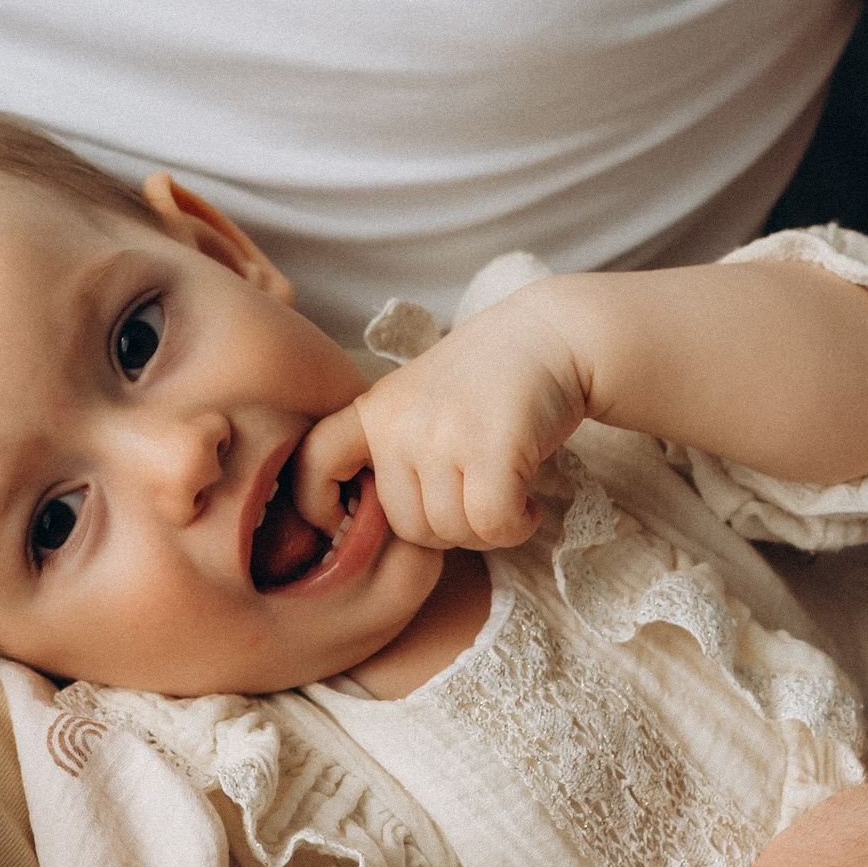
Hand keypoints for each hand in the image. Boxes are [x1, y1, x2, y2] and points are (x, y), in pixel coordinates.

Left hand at [295, 292, 589, 550]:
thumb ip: (392, 447)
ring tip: (506, 493)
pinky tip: (527, 505)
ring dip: (487, 529)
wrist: (554, 334)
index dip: (318, 505)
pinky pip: (492, 526)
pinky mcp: (491, 450)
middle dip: (447, 528)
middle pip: (405, 526)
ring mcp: (442, 436)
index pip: (313, 464)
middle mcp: (398, 423)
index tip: (357, 520)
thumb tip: (367, 522)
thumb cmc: (489, 377)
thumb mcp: (418, 400)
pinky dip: (515, 528)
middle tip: (479, 500)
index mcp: (373, 411)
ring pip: (451, 531)